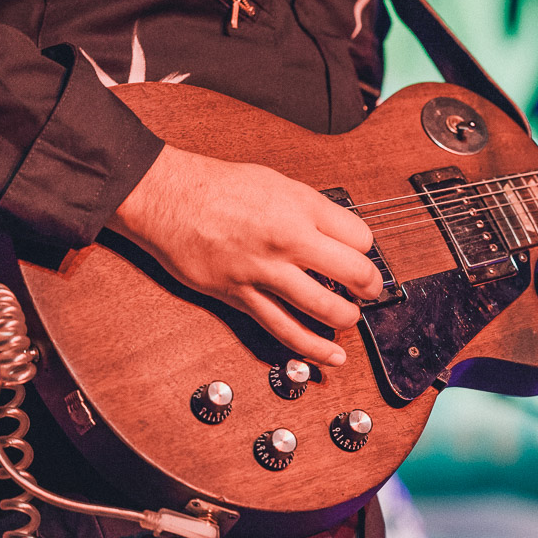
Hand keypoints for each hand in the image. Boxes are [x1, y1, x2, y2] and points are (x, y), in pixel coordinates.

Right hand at [106, 145, 382, 365]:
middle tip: (369, 290)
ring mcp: (266, 271)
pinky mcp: (242, 296)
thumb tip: (337, 232)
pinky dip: (312, 347)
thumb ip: (310, 209)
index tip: (361, 255)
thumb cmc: (218, 186)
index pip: (360, 238)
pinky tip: (331, 355)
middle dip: (369, 286)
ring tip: (349, 316)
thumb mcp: (278, 182)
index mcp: (301, 206)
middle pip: (354, 273)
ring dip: (347, 317)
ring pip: (325, 307)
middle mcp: (289, 239)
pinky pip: (284, 329)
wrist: (168, 197)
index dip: (366, 250)